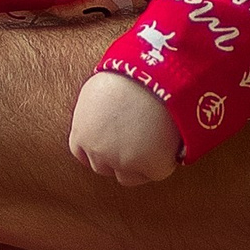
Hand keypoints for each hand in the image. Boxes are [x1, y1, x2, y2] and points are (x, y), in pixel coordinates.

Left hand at [70, 69, 181, 186]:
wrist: (155, 75)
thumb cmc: (129, 73)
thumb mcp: (98, 90)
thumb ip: (94, 114)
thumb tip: (102, 120)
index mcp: (81, 133)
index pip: (83, 153)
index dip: (100, 147)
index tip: (114, 140)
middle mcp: (97, 153)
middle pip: (103, 167)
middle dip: (118, 155)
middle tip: (138, 137)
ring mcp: (124, 163)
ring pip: (128, 176)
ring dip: (138, 163)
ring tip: (154, 138)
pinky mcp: (151, 167)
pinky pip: (156, 172)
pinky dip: (163, 160)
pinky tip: (168, 139)